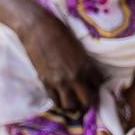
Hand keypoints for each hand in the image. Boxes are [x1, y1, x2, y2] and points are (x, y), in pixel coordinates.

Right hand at [4, 0, 101, 116]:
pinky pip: (54, 101)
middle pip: (87, 100)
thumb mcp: (78, 46)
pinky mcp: (45, 82)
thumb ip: (83, 61)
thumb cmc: (59, 31)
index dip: (96, 87)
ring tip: (71, 101)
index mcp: (86, 65)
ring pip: (70, 106)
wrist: (37, 28)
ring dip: (72, 105)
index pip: (98, 84)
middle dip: (87, 102)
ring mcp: (60, 82)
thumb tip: (86, 72)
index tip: (93, 87)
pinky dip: (58, 101)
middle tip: (84, 100)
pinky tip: (59, 97)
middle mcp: (76, 77)